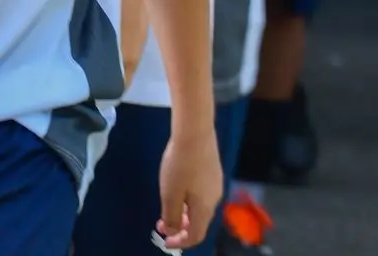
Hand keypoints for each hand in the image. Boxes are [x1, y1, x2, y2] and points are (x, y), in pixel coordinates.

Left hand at [155, 128, 223, 248]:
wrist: (196, 133)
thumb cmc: (180, 165)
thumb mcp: (170, 195)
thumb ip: (171, 217)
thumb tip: (172, 232)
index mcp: (204, 208)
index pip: (196, 236)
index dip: (180, 243)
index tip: (164, 240)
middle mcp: (214, 199)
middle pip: (199, 223)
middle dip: (180, 228)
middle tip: (161, 222)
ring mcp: (216, 184)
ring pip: (200, 209)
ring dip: (184, 214)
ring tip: (167, 205)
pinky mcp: (214, 172)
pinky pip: (202, 196)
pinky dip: (189, 202)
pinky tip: (179, 189)